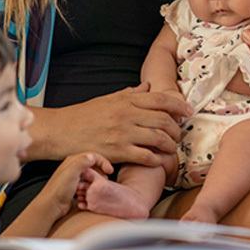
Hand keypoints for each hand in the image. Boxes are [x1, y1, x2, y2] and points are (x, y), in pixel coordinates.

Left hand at [41, 152, 112, 220]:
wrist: (51, 205)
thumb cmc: (59, 190)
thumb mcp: (71, 173)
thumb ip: (81, 162)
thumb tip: (92, 156)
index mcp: (73, 161)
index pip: (93, 156)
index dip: (103, 162)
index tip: (110, 170)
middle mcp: (73, 167)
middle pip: (92, 164)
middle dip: (101, 170)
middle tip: (106, 178)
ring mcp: (74, 176)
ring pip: (90, 173)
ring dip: (97, 178)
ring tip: (100, 184)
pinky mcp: (74, 185)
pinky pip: (87, 182)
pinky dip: (92, 184)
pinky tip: (92, 190)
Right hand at [42, 83, 189, 165]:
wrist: (61, 131)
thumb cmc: (84, 115)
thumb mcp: (108, 99)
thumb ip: (129, 94)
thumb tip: (147, 87)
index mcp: (126, 100)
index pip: (160, 99)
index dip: (179, 105)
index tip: (188, 111)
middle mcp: (127, 115)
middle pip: (164, 119)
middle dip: (177, 128)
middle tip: (179, 134)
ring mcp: (123, 133)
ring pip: (158, 138)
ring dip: (170, 145)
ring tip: (171, 148)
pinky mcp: (117, 152)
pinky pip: (145, 156)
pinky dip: (157, 160)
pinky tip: (159, 161)